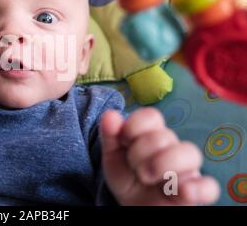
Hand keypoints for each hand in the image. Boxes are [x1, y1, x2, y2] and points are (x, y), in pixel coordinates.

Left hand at [100, 107, 219, 205]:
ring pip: (190, 153)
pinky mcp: (196, 191)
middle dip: (141, 152)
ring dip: (165, 164)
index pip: (151, 116)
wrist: (135, 205)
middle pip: (164, 136)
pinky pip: (209, 186)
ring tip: (148, 178)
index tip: (123, 141)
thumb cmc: (127, 176)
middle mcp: (172, 147)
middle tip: (135, 168)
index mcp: (152, 134)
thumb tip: (110, 114)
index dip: (134, 126)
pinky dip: (199, 188)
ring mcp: (186, 169)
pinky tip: (183, 191)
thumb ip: (110, 135)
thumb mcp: (113, 157)